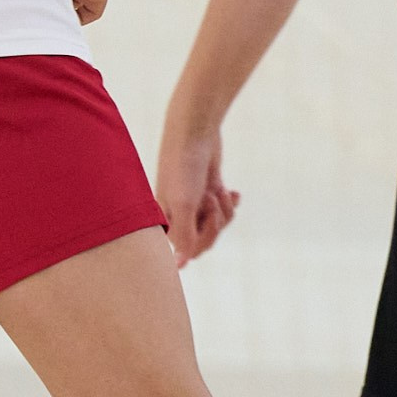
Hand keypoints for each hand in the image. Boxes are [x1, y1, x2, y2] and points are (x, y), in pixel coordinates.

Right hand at [157, 118, 239, 265]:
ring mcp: (194, 204)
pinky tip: (232, 192)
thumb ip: (184, 236)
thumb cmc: (184, 166)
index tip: (205, 214)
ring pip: (219, 224)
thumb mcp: (184, 204)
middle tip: (210, 199)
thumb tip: (181, 265)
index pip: (189, 250)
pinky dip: (230, 201)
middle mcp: (177, 215)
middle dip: (215, 221)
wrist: (195, 131)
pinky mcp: (208, 192)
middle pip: (206, 240)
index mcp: (165, 221)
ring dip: (223, 209)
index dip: (203, 238)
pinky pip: (226, 209)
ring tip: (215, 189)